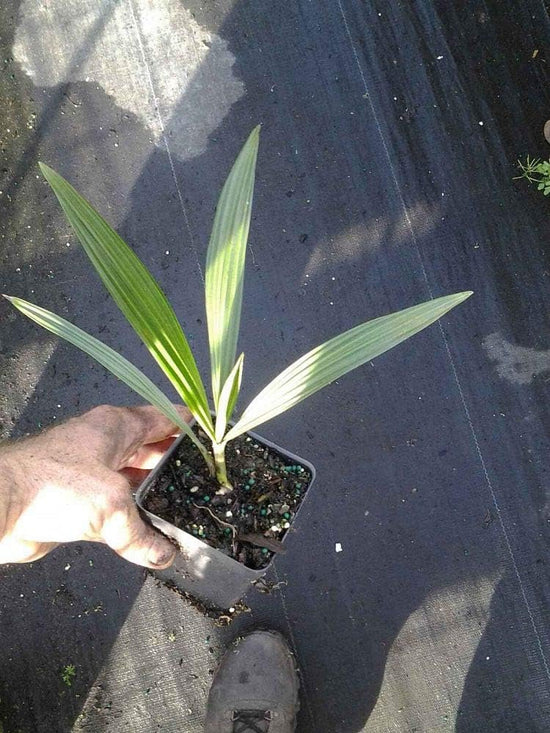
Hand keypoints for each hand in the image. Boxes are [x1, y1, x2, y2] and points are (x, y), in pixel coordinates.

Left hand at [0, 404, 190, 567]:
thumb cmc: (50, 485)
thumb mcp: (110, 506)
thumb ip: (140, 533)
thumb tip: (162, 553)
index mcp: (115, 426)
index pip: (162, 418)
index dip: (189, 425)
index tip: (213, 434)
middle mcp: (104, 444)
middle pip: (150, 448)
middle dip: (175, 462)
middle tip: (205, 476)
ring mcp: (90, 471)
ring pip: (133, 478)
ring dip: (154, 492)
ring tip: (184, 505)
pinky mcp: (78, 500)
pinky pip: (116, 506)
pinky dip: (133, 516)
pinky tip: (150, 532)